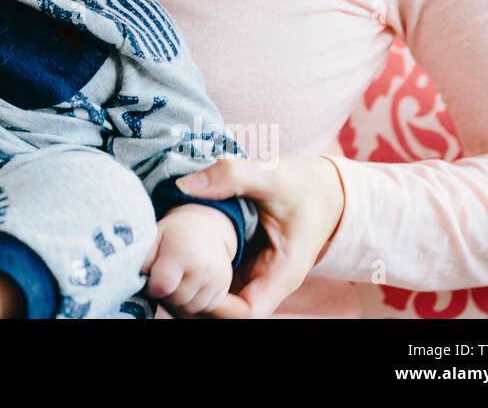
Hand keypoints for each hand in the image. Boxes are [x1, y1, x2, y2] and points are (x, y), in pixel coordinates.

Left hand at [142, 203, 238, 316]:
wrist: (206, 226)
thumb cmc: (174, 232)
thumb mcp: (154, 236)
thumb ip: (142, 258)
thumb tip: (132, 280)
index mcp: (181, 252)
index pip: (161, 287)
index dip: (151, 286)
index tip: (151, 277)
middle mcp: (202, 267)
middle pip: (176, 299)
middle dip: (165, 293)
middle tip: (163, 277)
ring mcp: (216, 278)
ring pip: (190, 306)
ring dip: (179, 298)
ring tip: (176, 279)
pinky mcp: (224, 286)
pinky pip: (205, 305)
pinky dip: (194, 299)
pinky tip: (189, 282)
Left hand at [169, 153, 345, 317]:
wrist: (328, 185)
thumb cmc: (306, 183)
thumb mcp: (271, 174)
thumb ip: (230, 176)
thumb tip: (184, 185)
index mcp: (282, 272)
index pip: (246, 313)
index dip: (214, 308)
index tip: (185, 284)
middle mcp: (269, 280)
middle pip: (228, 311)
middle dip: (194, 301)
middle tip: (160, 280)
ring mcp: (257, 273)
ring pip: (221, 298)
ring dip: (193, 288)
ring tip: (160, 270)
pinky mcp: (247, 261)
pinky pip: (220, 279)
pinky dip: (198, 273)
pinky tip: (174, 257)